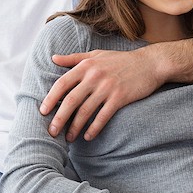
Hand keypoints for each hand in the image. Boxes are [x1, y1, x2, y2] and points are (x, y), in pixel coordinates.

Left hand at [40, 48, 160, 141]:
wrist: (149, 63)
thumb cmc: (120, 60)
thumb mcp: (96, 55)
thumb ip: (74, 58)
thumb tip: (53, 58)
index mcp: (86, 66)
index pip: (62, 83)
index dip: (51, 98)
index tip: (42, 111)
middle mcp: (94, 76)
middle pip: (71, 100)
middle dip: (59, 118)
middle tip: (52, 132)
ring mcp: (107, 87)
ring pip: (85, 111)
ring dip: (75, 127)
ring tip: (68, 138)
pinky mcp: (120, 98)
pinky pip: (103, 116)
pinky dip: (94, 128)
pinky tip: (88, 137)